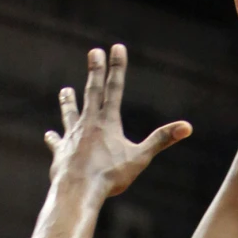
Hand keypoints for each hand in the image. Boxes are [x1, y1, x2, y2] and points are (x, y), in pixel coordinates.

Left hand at [45, 44, 190, 195]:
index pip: (115, 88)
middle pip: (92, 92)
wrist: (78, 190)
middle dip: (95, 71)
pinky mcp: (61, 152)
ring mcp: (72, 136)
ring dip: (68, 101)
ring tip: (65, 90)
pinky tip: (50, 135)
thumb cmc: (110, 176)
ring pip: (70, 113)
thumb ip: (161, 140)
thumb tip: (187, 127)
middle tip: (93, 52)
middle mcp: (88, 123)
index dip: (117, 67)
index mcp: (108, 121)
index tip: (117, 47)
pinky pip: (57, 142)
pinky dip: (54, 138)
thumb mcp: (140, 158)